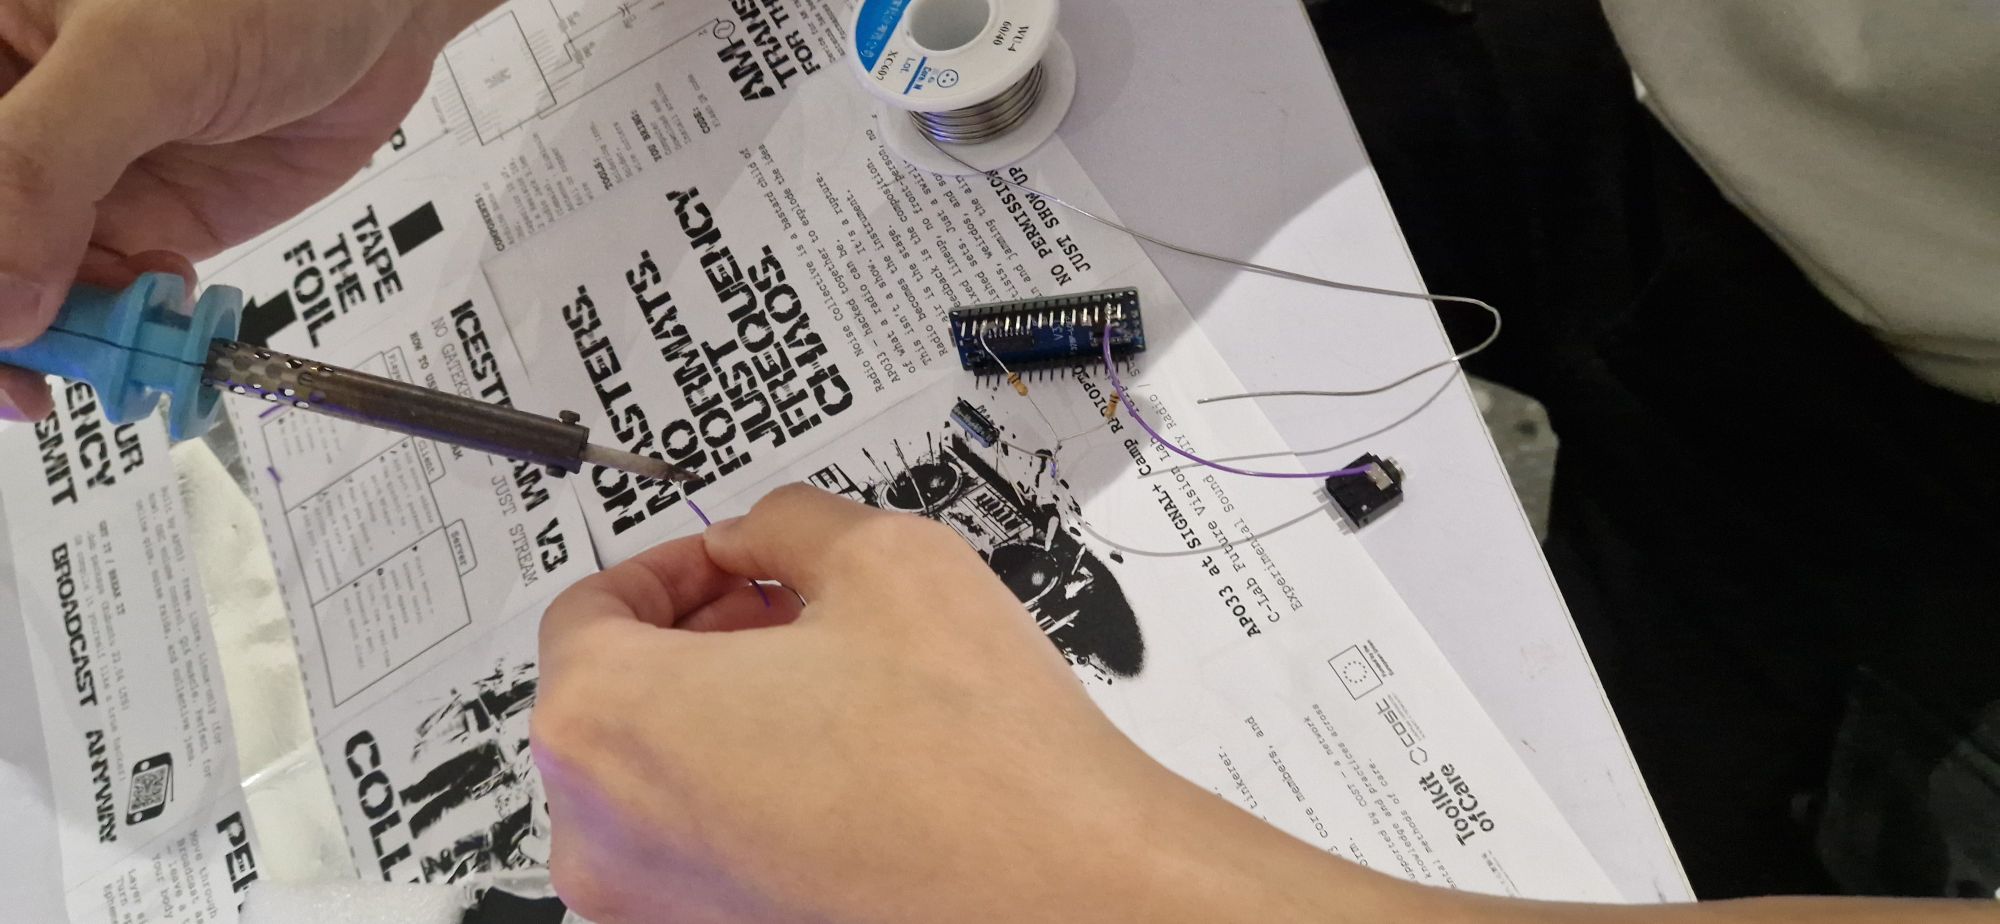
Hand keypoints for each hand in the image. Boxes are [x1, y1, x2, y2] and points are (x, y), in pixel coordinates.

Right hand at [0, 0, 496, 419]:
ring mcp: (76, 170)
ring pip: (29, 280)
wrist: (384, 1)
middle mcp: (15, 108)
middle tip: (31, 382)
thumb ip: (47, 165)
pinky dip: (128, 322)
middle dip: (4, 315)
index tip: (0, 337)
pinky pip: (105, 290)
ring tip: (121, 349)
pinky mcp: (145, 211)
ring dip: (69, 331)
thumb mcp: (139, 57)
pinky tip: (164, 309)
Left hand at [532, 485, 1428, 923]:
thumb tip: (763, 534)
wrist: (1064, 896)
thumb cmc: (979, 762)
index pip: (588, 609)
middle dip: (701, 638)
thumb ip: (788, 521)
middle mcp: (605, 837)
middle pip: (614, 700)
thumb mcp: (886, 558)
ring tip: (834, 688)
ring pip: (660, 782)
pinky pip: (702, 851)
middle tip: (788, 610)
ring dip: (724, 717)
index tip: (728, 561)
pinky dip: (748, 797)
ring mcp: (656, 912)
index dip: (671, 564)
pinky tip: (846, 766)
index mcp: (608, 724)